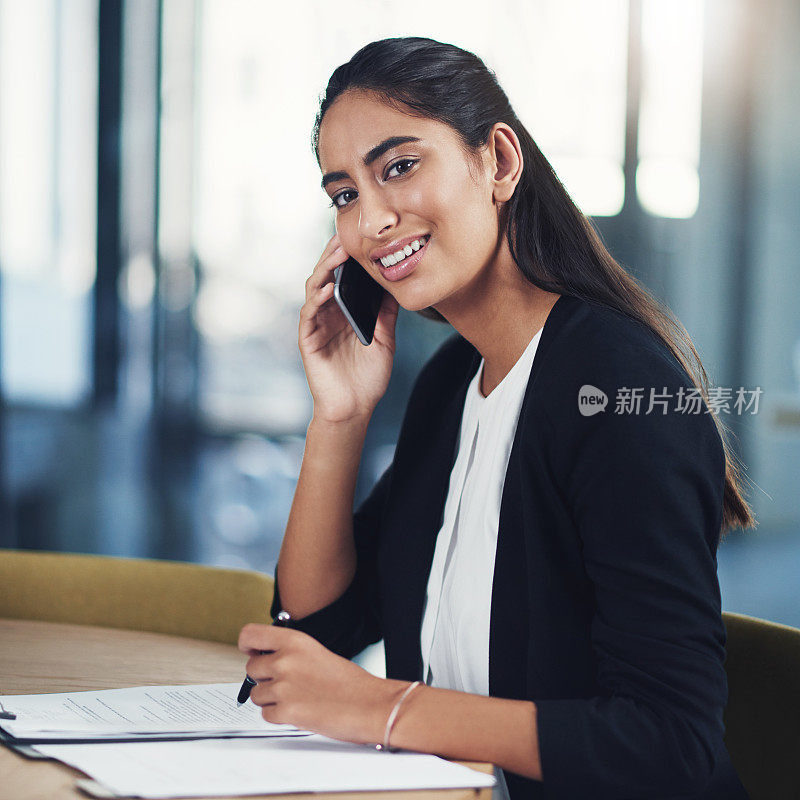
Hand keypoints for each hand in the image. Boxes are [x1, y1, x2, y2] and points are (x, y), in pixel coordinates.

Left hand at [238, 623, 403, 744]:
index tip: (252, 651)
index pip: (250, 635)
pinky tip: (299, 710)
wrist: (369, 704)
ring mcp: (283, 687)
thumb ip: (290, 652)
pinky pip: (266, 715)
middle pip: (251, 668)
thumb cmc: (350, 681)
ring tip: (296, 698)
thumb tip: (267, 659)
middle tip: (285, 683)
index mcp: (294, 642)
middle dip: (264, 677)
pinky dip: (279, 716)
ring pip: (256, 694)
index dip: (248, 645)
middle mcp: (285, 661)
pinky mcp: (285, 713)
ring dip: (271, 699)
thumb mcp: (317, 652)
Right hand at [299, 233, 399, 422]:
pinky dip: (317, 300)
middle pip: (326, 276)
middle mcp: (327, 314)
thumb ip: (387, 314)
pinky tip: (327, 290)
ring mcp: (316, 326)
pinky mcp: (307, 340)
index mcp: (344, 311)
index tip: (361, 237)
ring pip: (314, 289)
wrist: (355, 408)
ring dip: (324, 271)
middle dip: (334, 255)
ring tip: (337, 255)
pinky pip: (309, 315)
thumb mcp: (385, 340)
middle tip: (345, 235)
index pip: (343, 277)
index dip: (348, 257)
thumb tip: (396, 286)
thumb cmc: (368, 377)